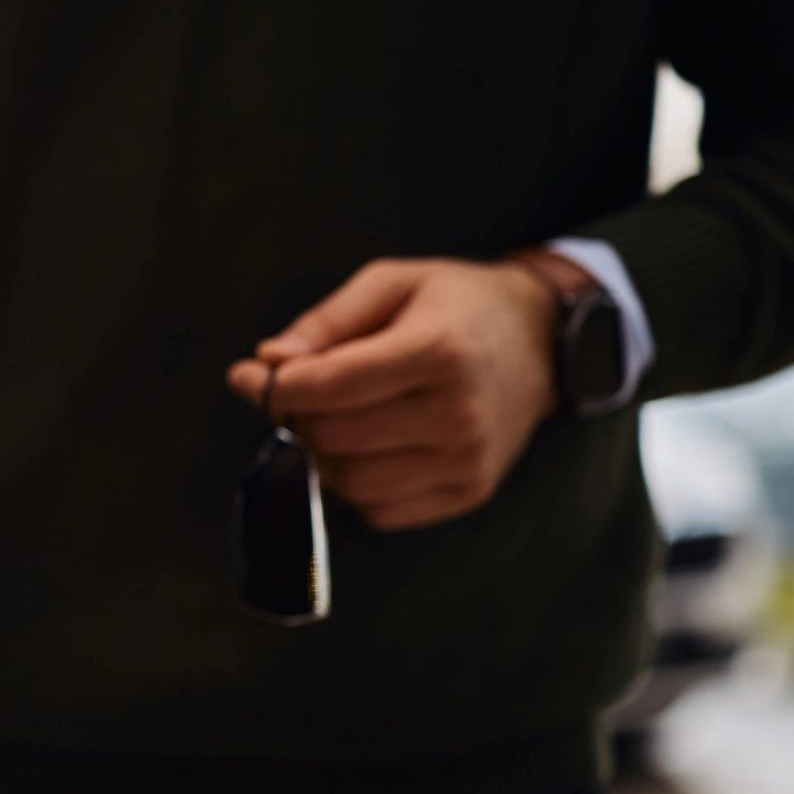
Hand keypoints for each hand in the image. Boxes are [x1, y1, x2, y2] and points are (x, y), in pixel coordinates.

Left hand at [227, 258, 559, 530]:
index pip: (331, 388)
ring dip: (323, 454)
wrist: (544, 343)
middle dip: (297, 416)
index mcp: (439, 352)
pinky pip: (379, 510)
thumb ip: (326, 321)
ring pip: (350, 482)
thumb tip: (268, 362)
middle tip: (296, 393)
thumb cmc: (458, 305)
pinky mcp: (469, 492)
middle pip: (333, 438)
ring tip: (335, 417)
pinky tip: (370, 445)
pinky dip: (357, 483)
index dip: (275, 387)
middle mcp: (458, 414)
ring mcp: (467, 461)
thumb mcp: (393, 283)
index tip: (248, 375)